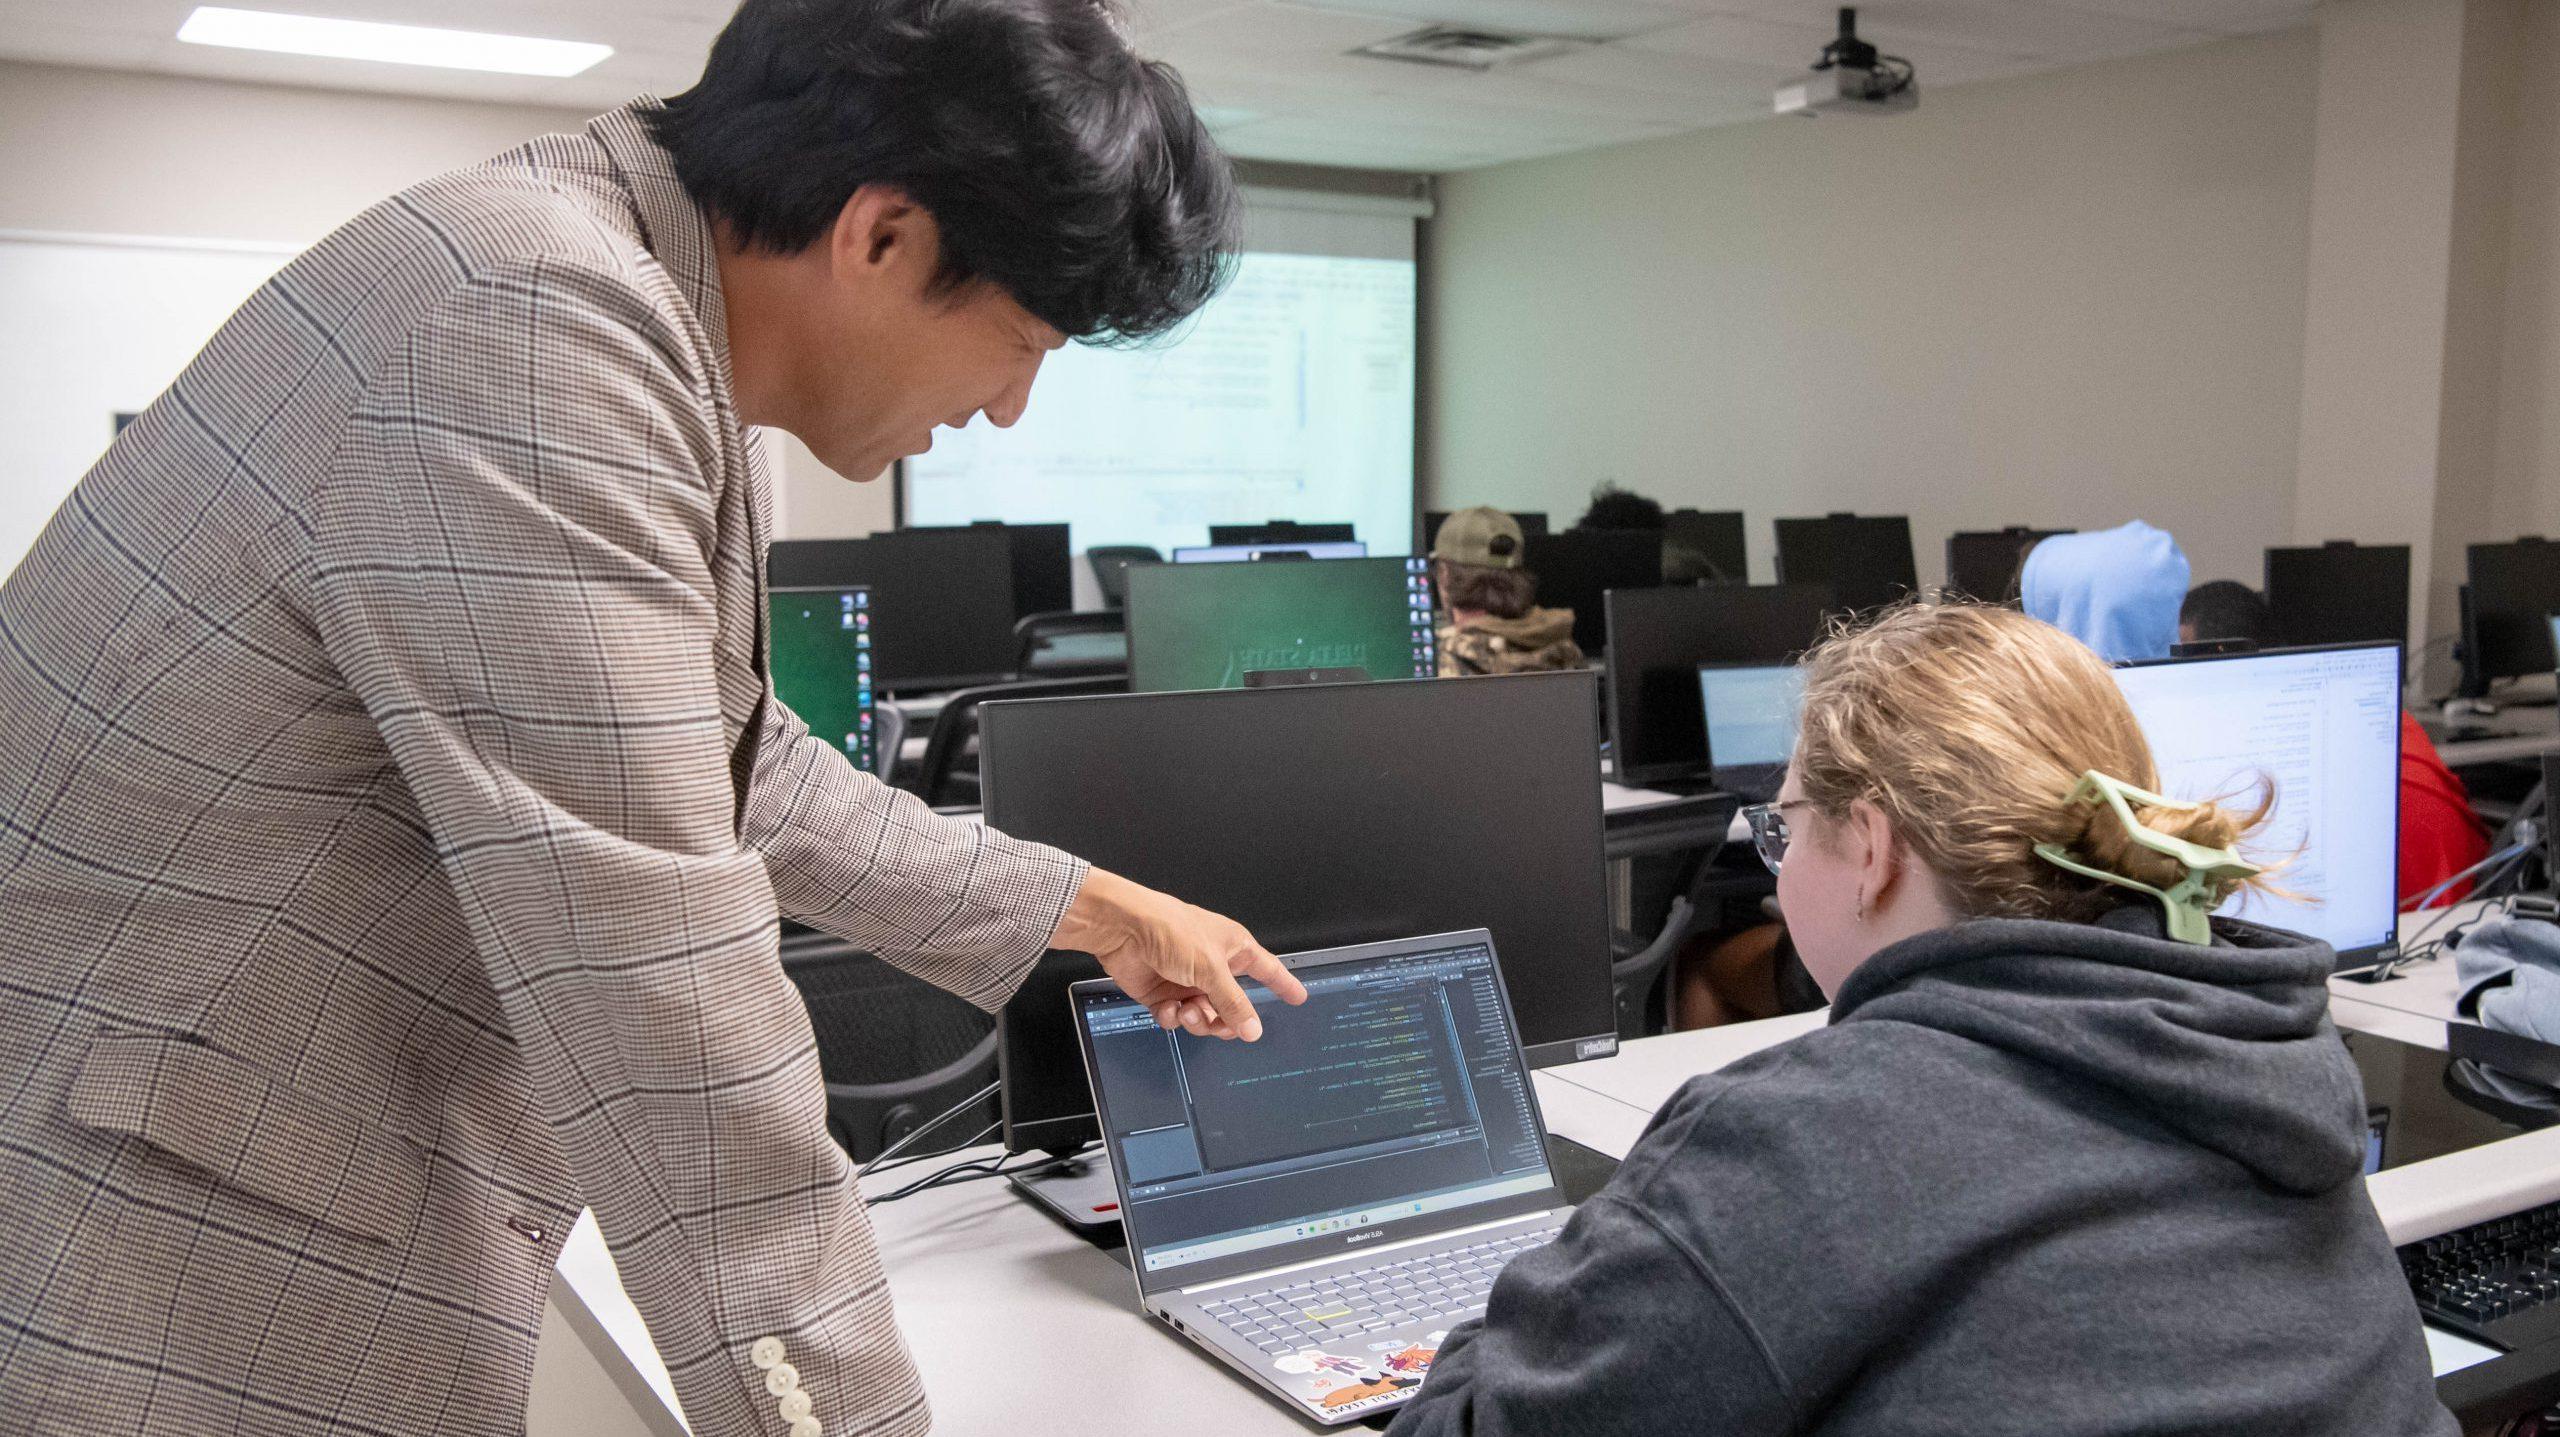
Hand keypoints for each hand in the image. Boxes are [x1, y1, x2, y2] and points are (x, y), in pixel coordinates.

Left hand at [1051, 867, 1306, 1038]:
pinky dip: (1173, 1017)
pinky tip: (1167, 1007)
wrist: (1124, 930)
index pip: (1267, 969)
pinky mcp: (1162, 993)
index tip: (1298, 998)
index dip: (1283, 984)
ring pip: (1204, 1017)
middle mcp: (1212, 966)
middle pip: (1232, 1007)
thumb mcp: (1211, 969)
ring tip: (1187, 1010)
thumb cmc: (1171, 930)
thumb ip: (1234, 1003)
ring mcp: (1187, 981)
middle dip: (1225, 1019)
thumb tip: (1254, 1030)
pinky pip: (1177, 1018)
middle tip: (1220, 1024)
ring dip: (1197, 1019)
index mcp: (1233, 949)